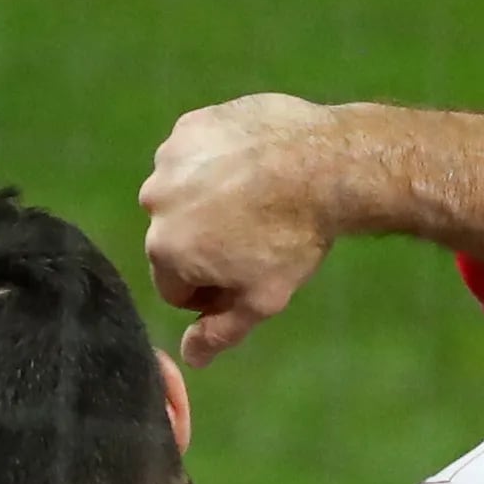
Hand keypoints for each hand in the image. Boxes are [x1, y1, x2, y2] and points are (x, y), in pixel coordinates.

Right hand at [144, 93, 348, 365]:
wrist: (327, 165)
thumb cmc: (294, 238)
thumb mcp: (261, 299)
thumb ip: (219, 332)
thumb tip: (190, 358)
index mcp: (165, 249)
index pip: (174, 287)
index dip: (210, 290)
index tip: (245, 277)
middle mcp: (155, 202)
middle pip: (173, 237)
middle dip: (205, 243)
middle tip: (255, 236)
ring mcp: (171, 158)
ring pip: (181, 194)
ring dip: (206, 200)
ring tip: (256, 200)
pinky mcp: (192, 124)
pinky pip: (194, 154)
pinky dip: (215, 162)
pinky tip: (253, 166)